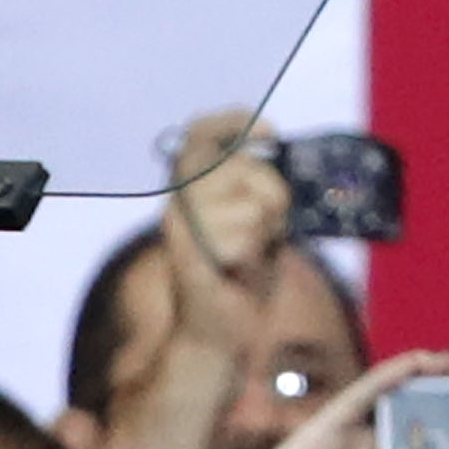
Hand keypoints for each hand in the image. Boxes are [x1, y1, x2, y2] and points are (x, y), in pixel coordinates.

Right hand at [163, 111, 285, 281]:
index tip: (269, 131)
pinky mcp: (187, 256)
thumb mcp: (258, 211)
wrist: (219, 326)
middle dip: (269, 194)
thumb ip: (255, 178)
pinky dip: (254, 255)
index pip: (201, 132)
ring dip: (265, 230)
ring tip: (251, 249)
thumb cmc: (245, 264)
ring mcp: (179, 226)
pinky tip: (240, 268)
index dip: (232, 122)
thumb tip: (263, 138)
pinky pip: (242, 241)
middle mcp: (179, 198)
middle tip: (266, 225)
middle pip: (238, 167)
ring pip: (250, 208)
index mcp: (192, 182)